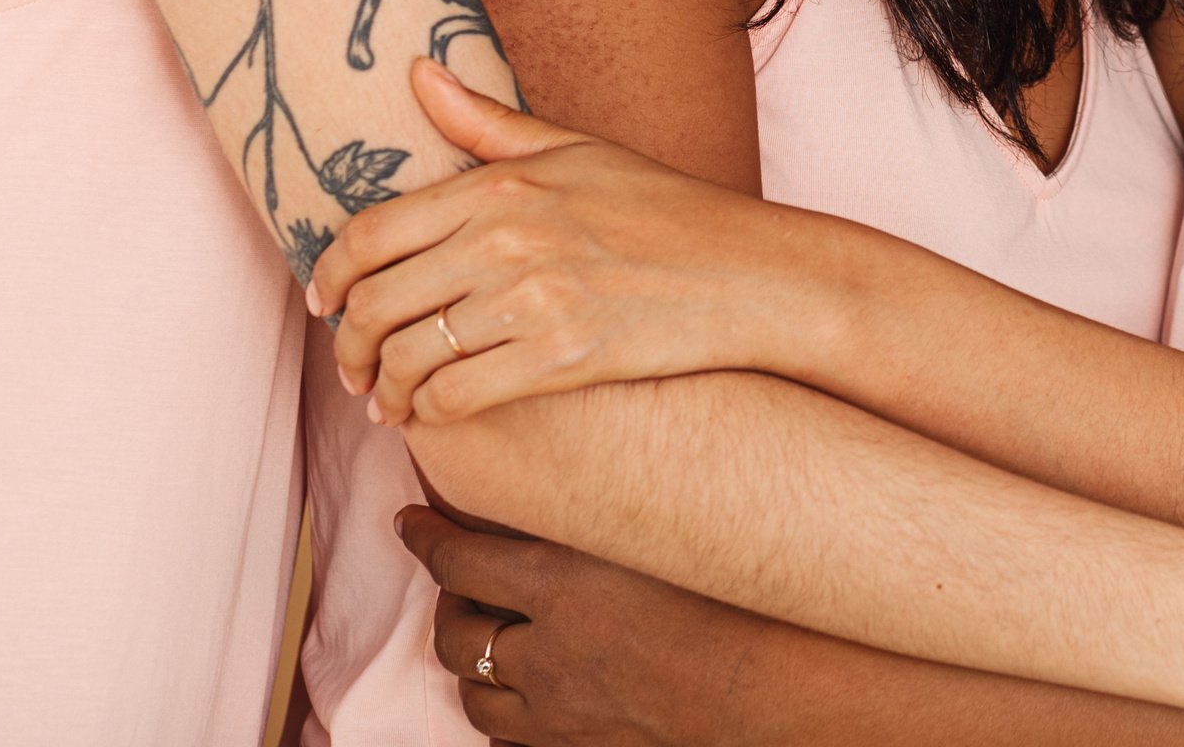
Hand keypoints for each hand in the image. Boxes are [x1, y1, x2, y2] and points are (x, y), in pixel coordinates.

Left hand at [308, 61, 805, 423]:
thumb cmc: (666, 208)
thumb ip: (487, 122)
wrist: (748, 273)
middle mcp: (507, 239)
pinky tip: (430, 416)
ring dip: (382, 388)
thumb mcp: (578, 149)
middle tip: (351, 365)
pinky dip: (428, 414)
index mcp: (502, 184)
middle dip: (348, 344)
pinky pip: (457, 397)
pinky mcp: (560, 358)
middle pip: (378, 302)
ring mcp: (533, 300)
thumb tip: (415, 73)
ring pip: (409, 357)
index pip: (373, 232)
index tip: (324, 302)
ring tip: (385, 400)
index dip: (329, 275)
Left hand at [402, 505, 786, 745]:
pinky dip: (502, 715)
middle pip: (456, 632)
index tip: (405, 522)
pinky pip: (509, 740)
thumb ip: (606, 504)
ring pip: (472, 693)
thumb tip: (573, 464)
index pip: (460, 558)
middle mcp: (545, 653)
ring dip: (468, 663)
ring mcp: (558, 712)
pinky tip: (518, 697)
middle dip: (446, 602)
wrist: (777, 685)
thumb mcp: (663, 529)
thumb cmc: (735, 593)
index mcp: (562, 586)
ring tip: (479, 640)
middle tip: (452, 580)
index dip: (424, 538)